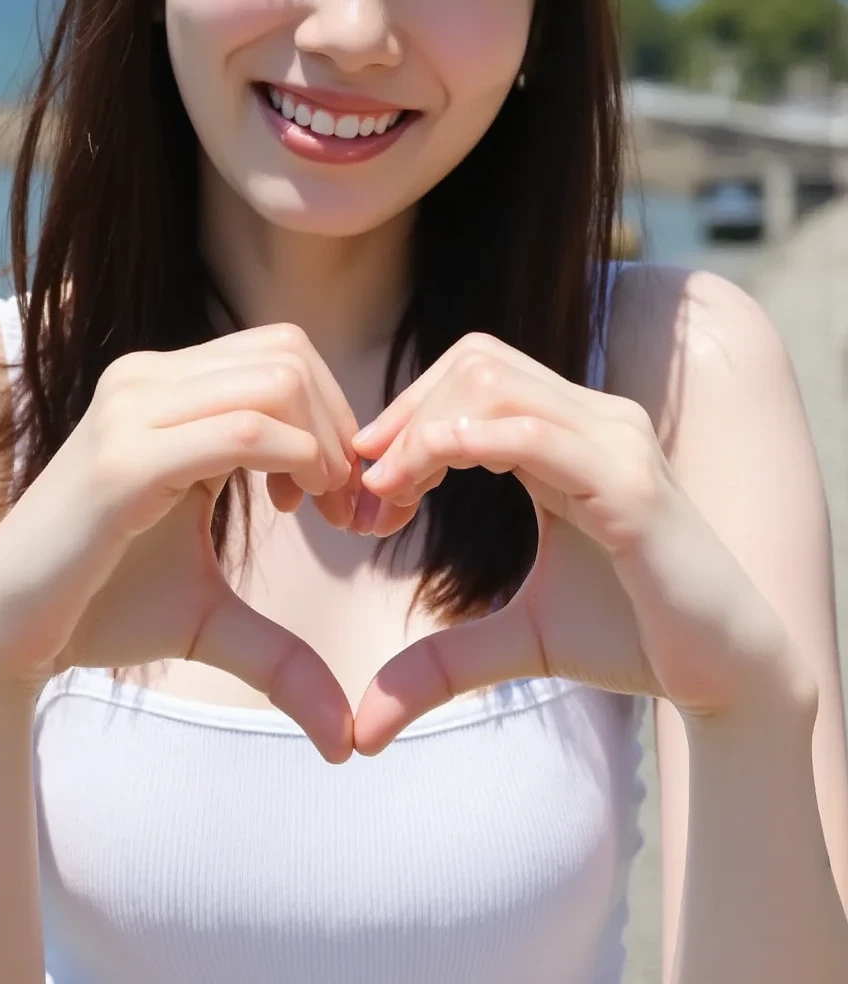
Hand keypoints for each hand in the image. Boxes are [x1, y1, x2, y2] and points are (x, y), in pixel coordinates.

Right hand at [0, 324, 362, 762]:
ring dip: (325, 446)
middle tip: (342, 507)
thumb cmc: (100, 609)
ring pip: (275, 383)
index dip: (334, 412)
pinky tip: (293, 510)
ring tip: (316, 511)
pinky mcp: (122, 462)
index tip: (340, 491)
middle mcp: (145, 380)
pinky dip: (297, 462)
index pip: (282, 350)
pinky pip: (242, 432)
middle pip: (289, 354)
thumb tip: (346, 742)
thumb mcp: (208, 614)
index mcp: (162, 387)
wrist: (0, 635)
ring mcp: (130, 412)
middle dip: (340, 427)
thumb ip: (280, 651)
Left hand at [349, 333, 808, 754]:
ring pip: (494, 384)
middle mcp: (595, 421)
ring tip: (387, 495)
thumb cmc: (633, 640)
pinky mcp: (630, 486)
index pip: (473, 374)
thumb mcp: (517, 642)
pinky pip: (534, 435)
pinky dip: (468, 442)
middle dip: (407, 414)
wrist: (726, 675)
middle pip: (476, 361)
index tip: (365, 484)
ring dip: (423, 429)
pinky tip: (426, 475)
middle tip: (368, 491)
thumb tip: (365, 729)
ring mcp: (616, 444)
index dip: (408, 413)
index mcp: (570, 434)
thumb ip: (441, 663)